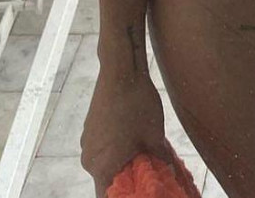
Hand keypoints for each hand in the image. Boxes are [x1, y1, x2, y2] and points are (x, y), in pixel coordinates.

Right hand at [80, 68, 177, 197]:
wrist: (122, 70)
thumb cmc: (138, 105)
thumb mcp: (155, 137)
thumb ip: (160, 161)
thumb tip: (168, 173)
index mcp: (101, 167)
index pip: (109, 196)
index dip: (126, 196)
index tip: (141, 191)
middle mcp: (89, 158)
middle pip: (108, 180)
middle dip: (128, 178)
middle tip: (148, 172)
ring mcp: (87, 142)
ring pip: (106, 162)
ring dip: (123, 161)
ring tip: (144, 152)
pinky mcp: (90, 128)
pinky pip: (102, 147)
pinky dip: (116, 148)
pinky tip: (133, 136)